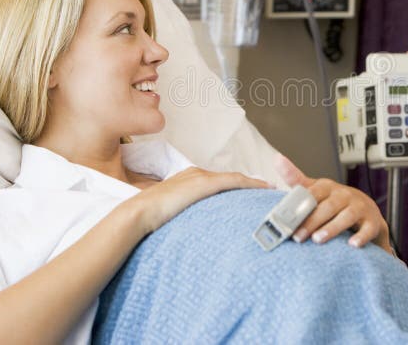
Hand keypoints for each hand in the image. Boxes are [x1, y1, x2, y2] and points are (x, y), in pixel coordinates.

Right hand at [130, 167, 270, 232]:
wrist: (139, 213)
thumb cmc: (148, 219)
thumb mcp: (169, 214)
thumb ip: (181, 217)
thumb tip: (188, 232)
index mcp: (186, 180)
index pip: (217, 182)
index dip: (235, 186)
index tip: (248, 193)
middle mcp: (195, 174)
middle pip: (229, 179)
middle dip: (247, 185)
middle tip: (264, 192)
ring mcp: (201, 177)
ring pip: (235, 179)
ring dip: (253, 185)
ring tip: (268, 192)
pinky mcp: (206, 183)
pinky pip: (235, 181)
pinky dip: (252, 184)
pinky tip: (264, 189)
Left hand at [274, 154, 390, 251]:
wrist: (366, 211)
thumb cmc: (336, 201)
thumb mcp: (317, 189)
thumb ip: (297, 179)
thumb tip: (277, 159)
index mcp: (328, 187)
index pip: (313, 193)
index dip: (299, 206)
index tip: (286, 218)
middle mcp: (344, 195)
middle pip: (328, 206)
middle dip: (312, 221)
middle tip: (298, 236)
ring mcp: (359, 208)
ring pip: (347, 216)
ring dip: (332, 228)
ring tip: (318, 239)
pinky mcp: (372, 222)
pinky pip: (367, 229)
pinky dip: (361, 236)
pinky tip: (352, 245)